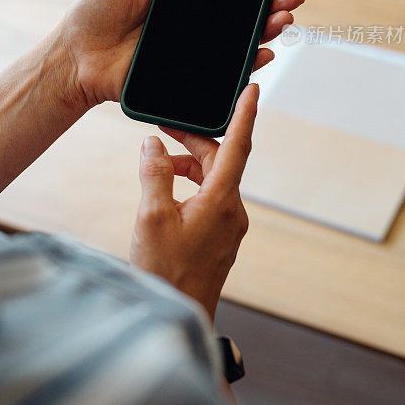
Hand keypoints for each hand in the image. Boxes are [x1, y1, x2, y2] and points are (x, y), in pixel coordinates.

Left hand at [59, 0, 304, 109]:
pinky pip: (221, 73)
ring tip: (285, 19)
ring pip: (237, 43)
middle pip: (240, 15)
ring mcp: (190, 52)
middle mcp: (190, 25)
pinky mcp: (184, 77)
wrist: (73, 59)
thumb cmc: (91, 16)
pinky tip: (264, 54)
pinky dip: (246, 66)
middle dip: (272, 5)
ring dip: (267, 31)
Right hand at [130, 83, 259, 320]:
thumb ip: (155, 174)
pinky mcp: (219, 237)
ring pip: (212, 180)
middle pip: (219, 160)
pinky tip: (163, 192)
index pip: (238, 146)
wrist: (180, 316)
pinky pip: (208, 199)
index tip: (253, 89)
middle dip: (191, 140)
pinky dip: (188, 186)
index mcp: (222, 200)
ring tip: (154, 165)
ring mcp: (228, 226)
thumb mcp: (152, 216)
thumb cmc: (165, 271)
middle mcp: (232, 210)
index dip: (245, 114)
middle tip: (162, 125)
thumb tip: (153, 144)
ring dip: (186, 165)